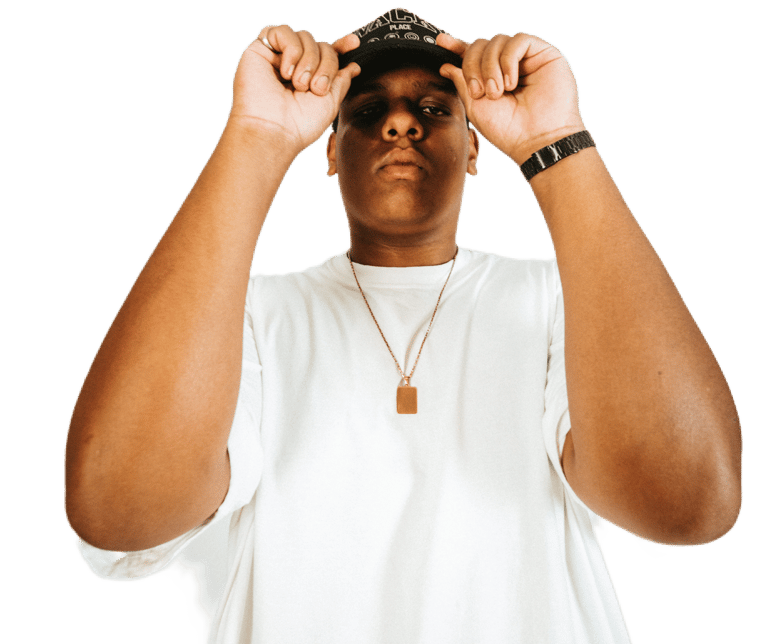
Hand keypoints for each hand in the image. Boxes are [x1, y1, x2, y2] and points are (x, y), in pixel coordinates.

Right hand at [229, 25, 359, 154]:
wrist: (274, 132)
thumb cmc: (300, 125)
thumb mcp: (330, 102)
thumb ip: (341, 81)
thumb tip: (354, 66)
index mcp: (309, 78)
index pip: (327, 54)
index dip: (341, 46)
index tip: (354, 44)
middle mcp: (293, 66)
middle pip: (320, 45)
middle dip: (326, 65)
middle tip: (316, 88)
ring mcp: (276, 57)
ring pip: (305, 37)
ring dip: (309, 61)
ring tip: (299, 85)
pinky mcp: (259, 50)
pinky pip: (283, 32)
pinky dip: (291, 50)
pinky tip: (286, 73)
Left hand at [437, 32, 585, 165]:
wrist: (537, 142)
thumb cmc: (509, 131)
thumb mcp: (476, 107)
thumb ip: (462, 83)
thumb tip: (447, 65)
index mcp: (493, 78)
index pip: (474, 55)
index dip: (457, 47)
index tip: (441, 42)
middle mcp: (509, 66)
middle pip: (481, 45)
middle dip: (473, 66)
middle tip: (479, 92)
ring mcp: (526, 59)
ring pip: (497, 41)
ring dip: (490, 66)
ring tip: (498, 92)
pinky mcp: (543, 53)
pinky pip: (518, 41)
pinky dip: (508, 60)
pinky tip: (511, 82)